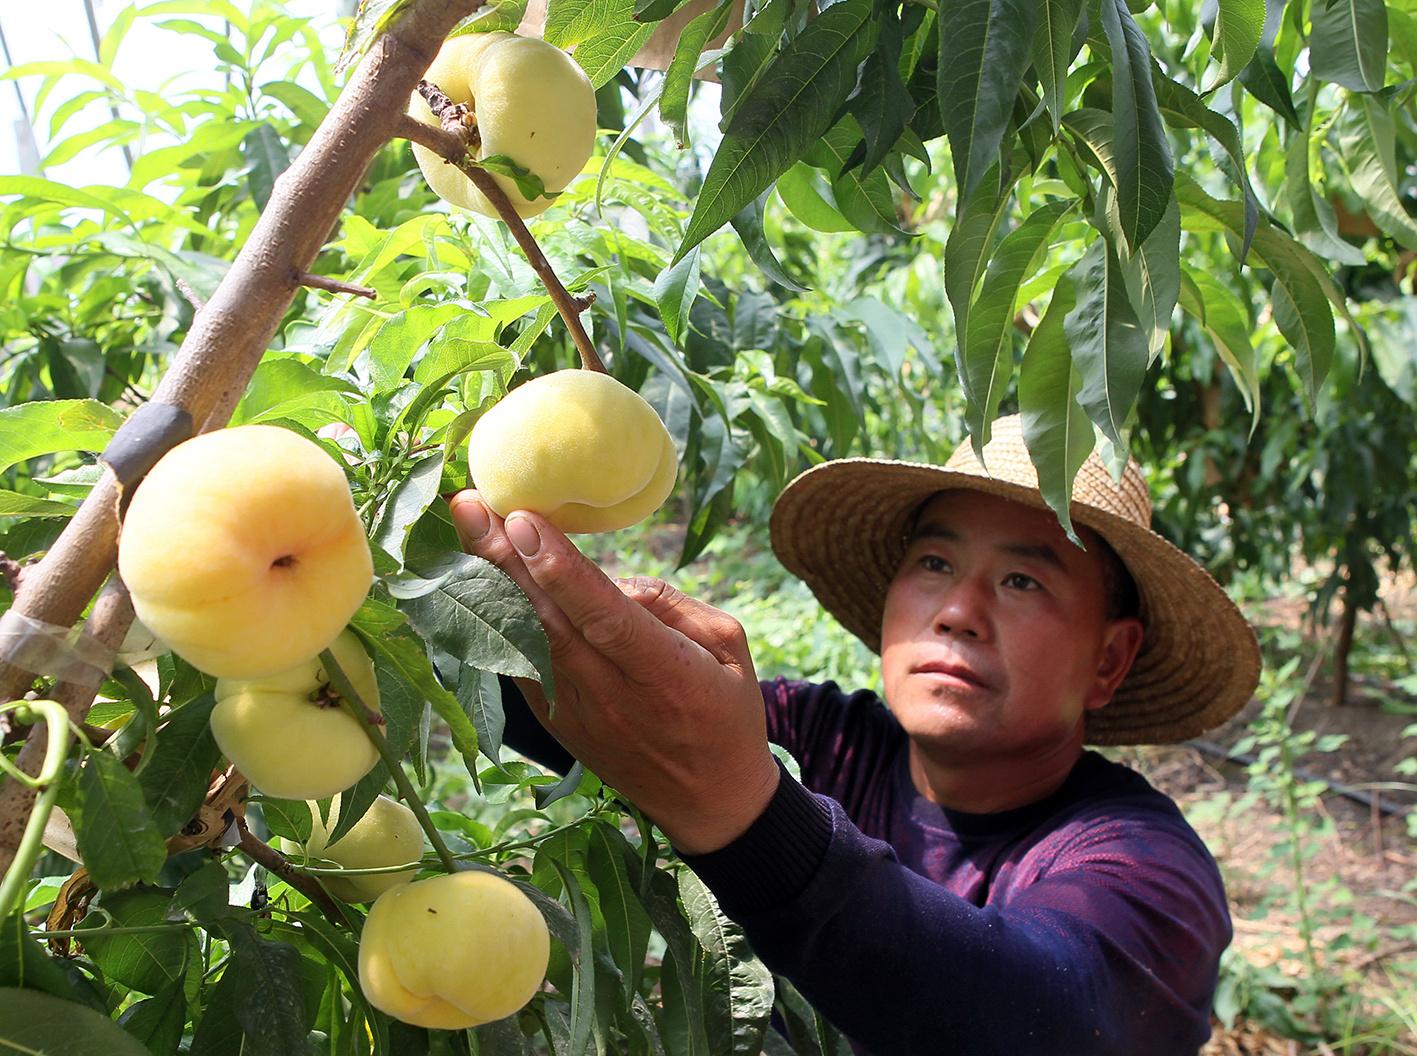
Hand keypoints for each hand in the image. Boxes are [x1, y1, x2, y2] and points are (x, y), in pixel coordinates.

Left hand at [448, 491, 780, 854]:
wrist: (710, 802)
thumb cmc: (727, 712)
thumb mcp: (730, 647)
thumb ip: (674, 605)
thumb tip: (615, 581)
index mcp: (666, 675)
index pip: (603, 617)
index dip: (560, 569)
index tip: (525, 519)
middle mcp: (614, 698)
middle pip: (548, 622)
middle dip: (505, 560)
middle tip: (471, 504)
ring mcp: (578, 716)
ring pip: (524, 642)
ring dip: (490, 584)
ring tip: (465, 527)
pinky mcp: (556, 725)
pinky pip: (519, 666)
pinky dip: (494, 621)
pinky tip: (472, 578)